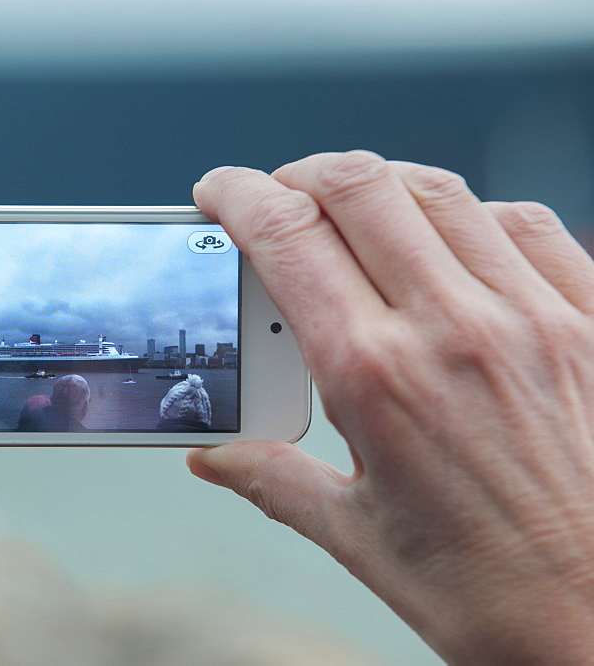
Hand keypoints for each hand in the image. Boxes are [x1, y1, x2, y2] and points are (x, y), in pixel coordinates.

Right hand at [187, 153, 593, 661]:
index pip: (287, 238)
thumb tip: (212, 457)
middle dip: (300, 176)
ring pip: (440, 192)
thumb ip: (270, 479)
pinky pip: (526, 223)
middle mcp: (453, 328)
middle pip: (358, 188)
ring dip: (379, 185)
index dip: (238, 196)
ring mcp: (532, 317)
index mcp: (374, 377)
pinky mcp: (591, 322)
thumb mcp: (355, 536)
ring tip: (353, 207)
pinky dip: (471, 212)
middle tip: (279, 197)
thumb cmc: (484, 592)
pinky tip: (451, 236)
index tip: (217, 193)